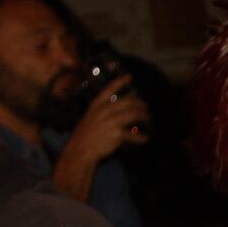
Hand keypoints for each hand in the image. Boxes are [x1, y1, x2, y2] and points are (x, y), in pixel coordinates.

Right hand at [52, 82, 151, 199]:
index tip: (129, 76)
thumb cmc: (83, 136)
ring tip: (148, 118)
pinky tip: (145, 139)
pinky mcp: (117, 134)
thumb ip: (100, 114)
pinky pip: (132, 135)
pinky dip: (140, 137)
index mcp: (96, 106)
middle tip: (145, 106)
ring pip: (133, 114)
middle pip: (127, 102)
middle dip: (139, 103)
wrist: (80, 150)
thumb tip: (113, 113)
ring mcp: (111, 121)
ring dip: (143, 116)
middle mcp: (104, 111)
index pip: (109, 90)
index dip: (120, 82)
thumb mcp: (88, 119)